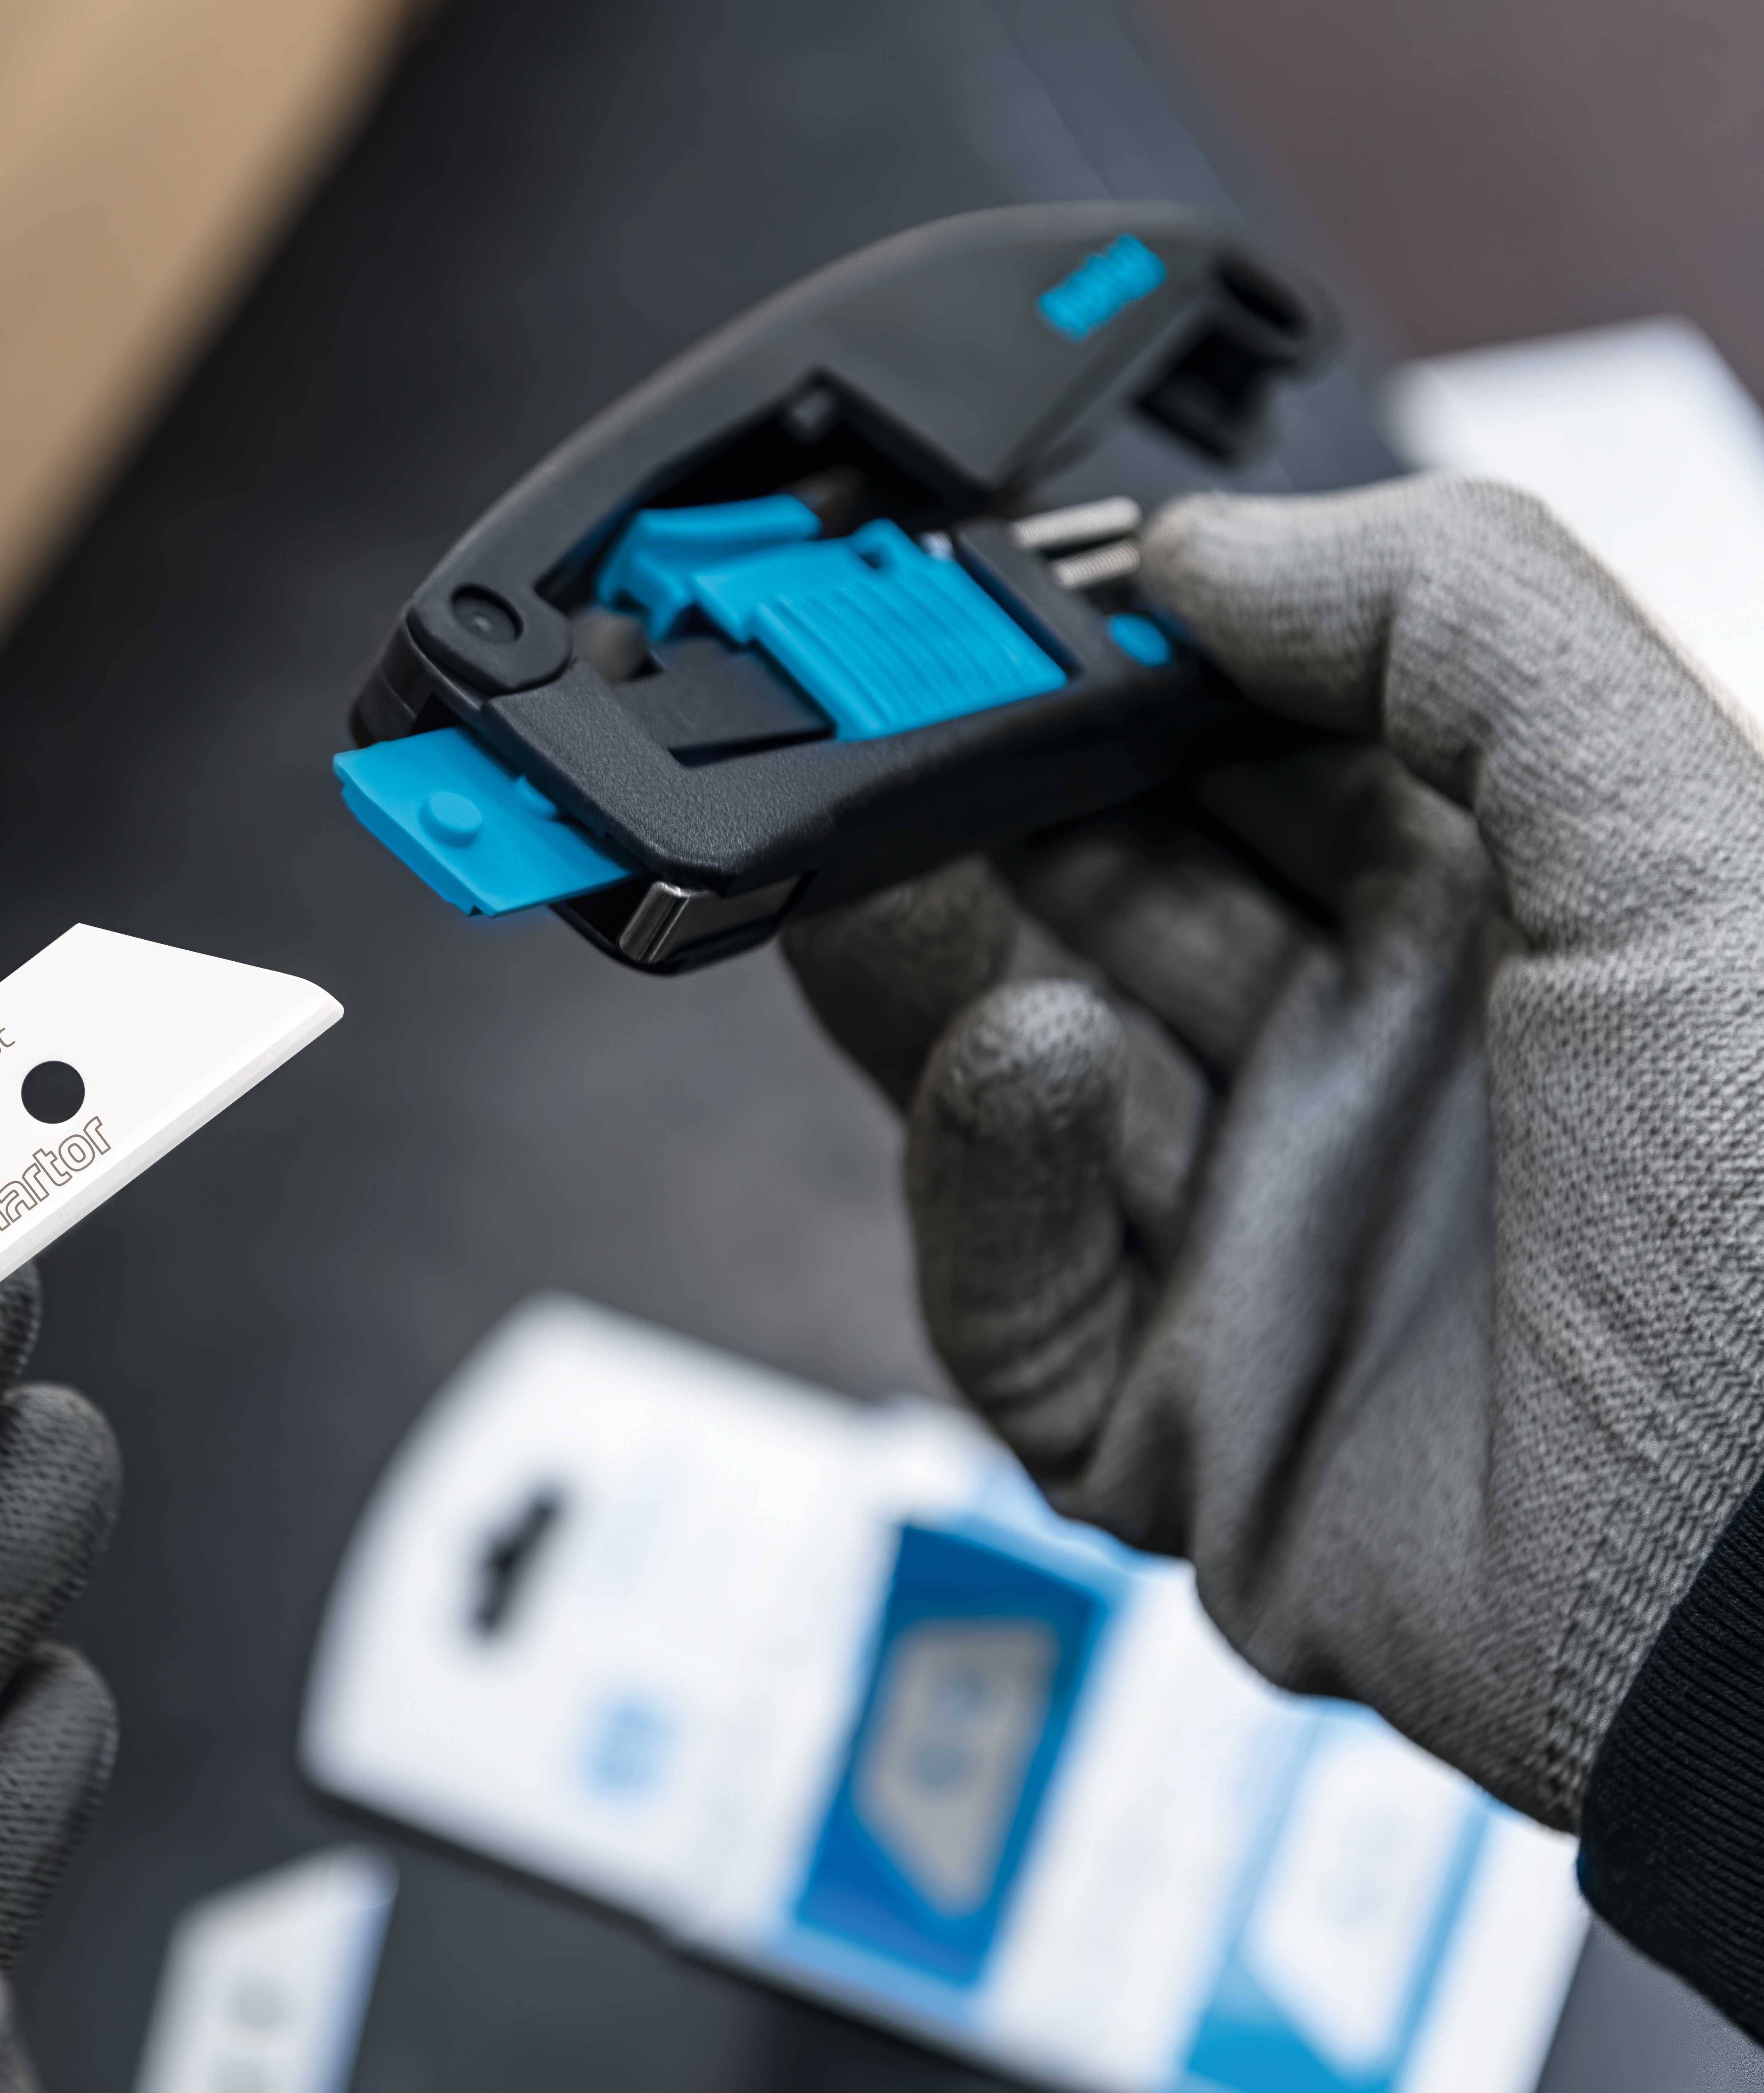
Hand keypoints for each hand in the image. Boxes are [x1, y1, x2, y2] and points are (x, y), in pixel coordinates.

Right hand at [783, 476, 1763, 1829]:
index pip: (1239, 755)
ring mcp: (1259, 1245)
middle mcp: (1364, 1076)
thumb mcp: (1697, 839)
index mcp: (1493, 926)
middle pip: (1096, 901)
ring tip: (865, 861)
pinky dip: (989, 1170)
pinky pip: (1008, 1287)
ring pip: (1015, 1072)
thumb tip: (1202, 544)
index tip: (998, 600)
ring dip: (926, 954)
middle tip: (868, 713)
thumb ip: (1456, 622)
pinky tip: (1027, 1066)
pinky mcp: (1168, 1421)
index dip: (1113, 668)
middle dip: (978, 799)